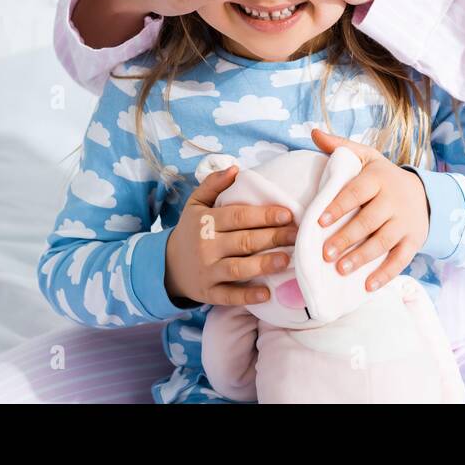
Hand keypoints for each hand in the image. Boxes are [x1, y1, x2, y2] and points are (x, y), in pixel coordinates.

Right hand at [164, 165, 297, 306]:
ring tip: (286, 260)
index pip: (238, 216)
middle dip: (273, 238)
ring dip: (263, 265)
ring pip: (238, 268)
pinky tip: (266, 294)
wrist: (168, 264)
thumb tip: (235, 168)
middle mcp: (206, 246)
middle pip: (243, 241)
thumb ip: (213, 184)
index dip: (263, 215)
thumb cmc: (191, 230)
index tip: (287, 214)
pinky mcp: (208, 293)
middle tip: (297, 235)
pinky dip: (247, 296)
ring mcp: (207, 271)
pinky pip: (229, 295)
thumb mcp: (195, 203)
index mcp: (205, 222)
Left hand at [309, 129, 429, 292]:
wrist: (423, 193)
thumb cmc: (382, 176)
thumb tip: (313, 132)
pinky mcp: (414, 241)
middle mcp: (393, 200)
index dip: (338, 206)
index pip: (356, 192)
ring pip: (383, 242)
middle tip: (324, 253)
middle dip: (346, 238)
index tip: (319, 220)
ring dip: (362, 257)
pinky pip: (400, 260)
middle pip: (368, 222)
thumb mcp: (365, 157)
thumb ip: (340, 147)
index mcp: (378, 178)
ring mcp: (406, 222)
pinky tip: (368, 285)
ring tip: (340, 270)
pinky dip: (385, 274)